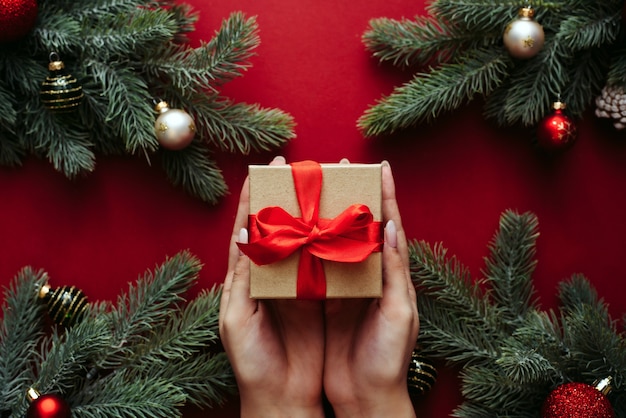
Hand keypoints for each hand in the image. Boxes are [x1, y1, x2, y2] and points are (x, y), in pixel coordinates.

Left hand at [219, 156, 325, 417]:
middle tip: (307, 166)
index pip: (251, 227)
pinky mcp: (324, 298)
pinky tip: (348, 223)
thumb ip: (240, 278)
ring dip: (320, 212)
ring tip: (332, 185)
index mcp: (250, 276)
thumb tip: (243, 235)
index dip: (256, 196)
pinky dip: (338, 241)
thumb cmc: (252, 361)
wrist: (283, 396)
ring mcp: (302, 283)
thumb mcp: (237, 318)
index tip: (266, 168)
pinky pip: (332, 263)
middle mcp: (277, 274)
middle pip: (285, 225)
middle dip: (294, 195)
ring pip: (311, 239)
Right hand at [323, 160, 418, 417]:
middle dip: (349, 196)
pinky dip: (302, 246)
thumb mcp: (399, 314)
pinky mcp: (322, 302)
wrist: (366, 397)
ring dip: (322, 216)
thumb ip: (395, 271)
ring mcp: (343, 287)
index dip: (385, 195)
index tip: (379, 166)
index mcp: (391, 275)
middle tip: (337, 168)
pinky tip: (290, 230)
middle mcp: (366, 275)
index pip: (389, 226)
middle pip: (357, 227)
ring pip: (331, 242)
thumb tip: (392, 227)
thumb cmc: (389, 358)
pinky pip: (311, 266)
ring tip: (310, 189)